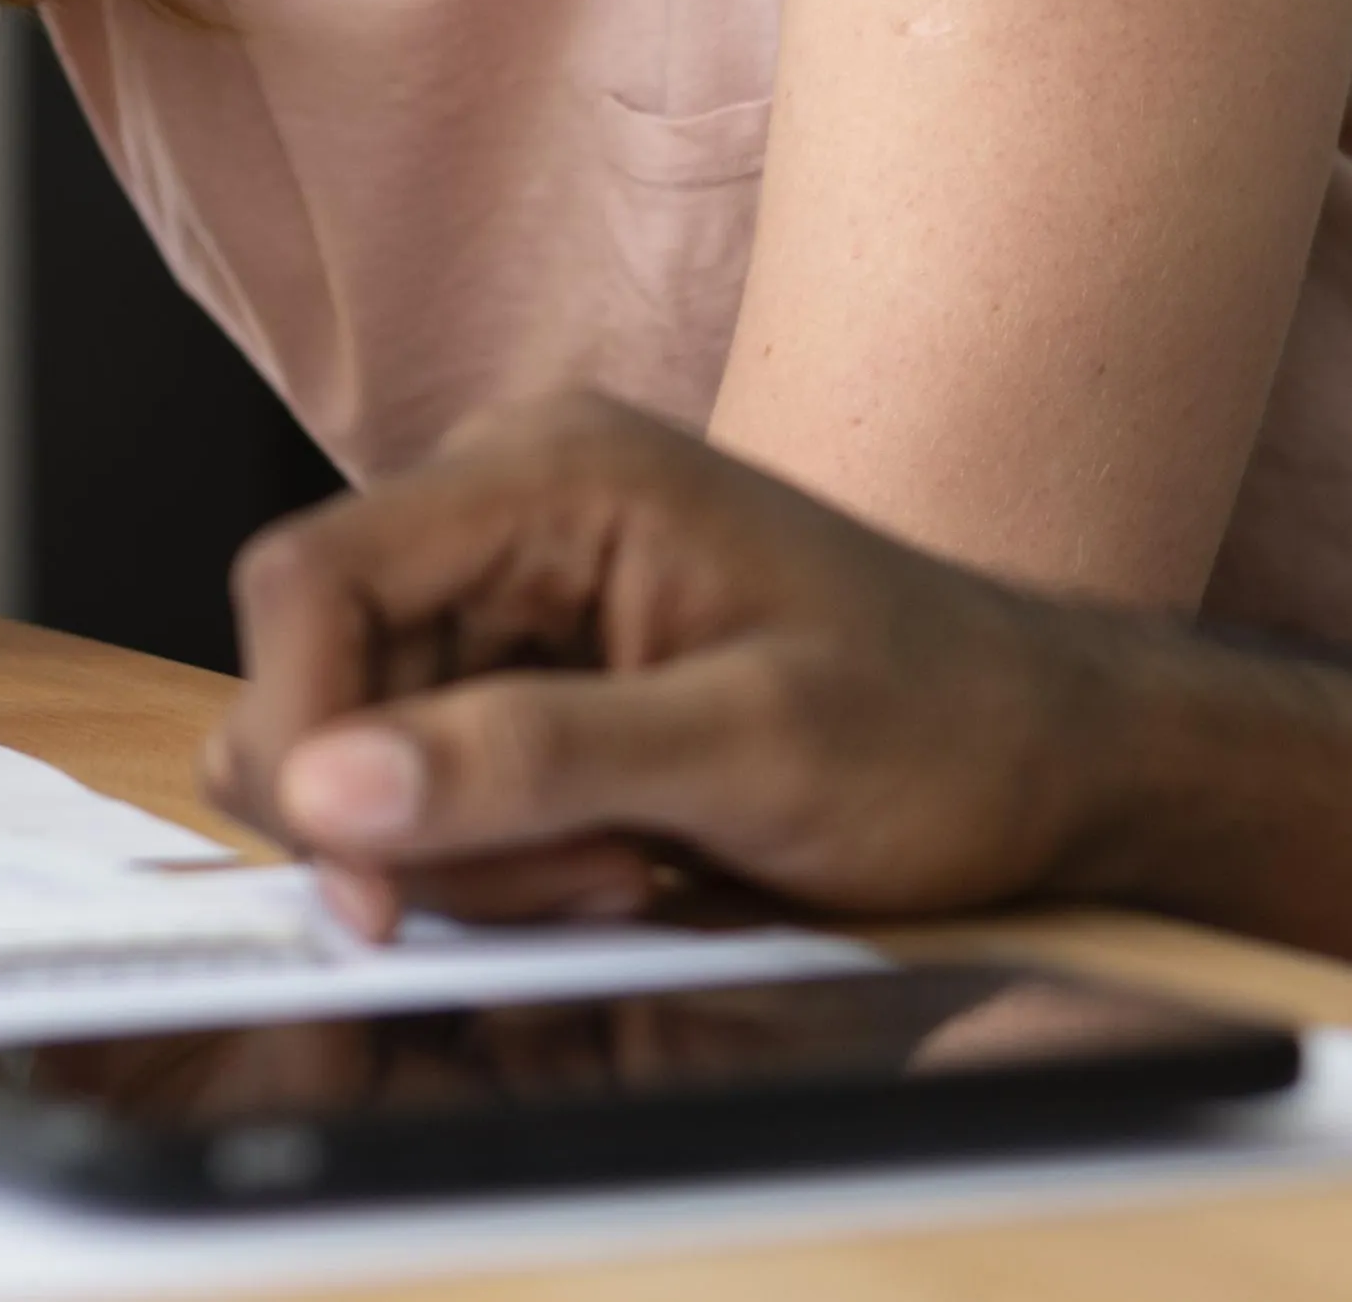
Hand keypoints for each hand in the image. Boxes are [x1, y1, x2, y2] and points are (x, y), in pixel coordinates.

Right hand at [199, 394, 1141, 941]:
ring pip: (361, 748)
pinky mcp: (529, 674)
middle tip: (575, 880)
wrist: (1049, 757)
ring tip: (620, 871)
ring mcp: (515, 591)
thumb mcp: (750, 752)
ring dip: (462, 851)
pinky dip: (493, 857)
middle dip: (408, 815)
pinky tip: (611, 865)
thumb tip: (330, 788)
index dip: (302, 733)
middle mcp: (510, 506)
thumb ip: (532, 762)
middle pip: (320, 673)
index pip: (311, 580)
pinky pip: (428, 781)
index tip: (366, 881)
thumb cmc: (942, 729)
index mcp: (553, 470)